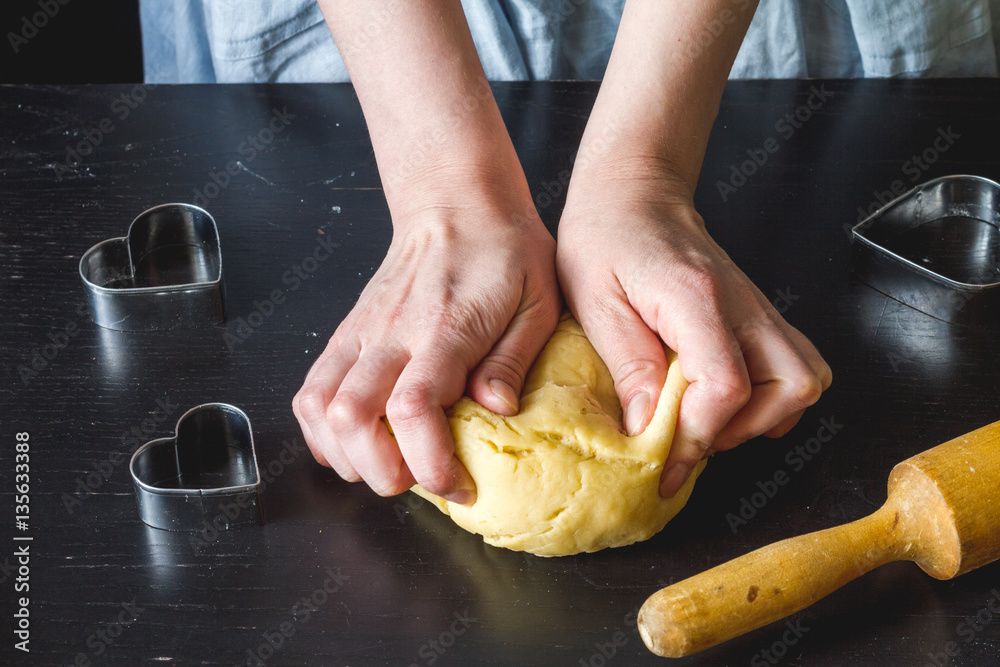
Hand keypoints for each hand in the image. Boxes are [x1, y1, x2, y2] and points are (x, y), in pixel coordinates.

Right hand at [293, 181, 560, 504]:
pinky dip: (322, 429)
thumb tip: (497, 412)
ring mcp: (362, 332)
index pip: (414, 408)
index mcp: (446, 328)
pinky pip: (311, 390)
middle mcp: (393, 332)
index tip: (457, 485)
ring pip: (320, 408)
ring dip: (346, 454)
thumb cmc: (505, 251)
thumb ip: (513, 359)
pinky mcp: (346, 333)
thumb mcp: (538, 301)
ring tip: (387, 465)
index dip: (428, 463)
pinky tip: (354, 442)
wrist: (456, 203)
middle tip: (419, 482)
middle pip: (353, 419)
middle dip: (381, 471)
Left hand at [556, 167, 831, 496]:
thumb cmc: (606, 239)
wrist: (633, 195)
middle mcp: (743, 304)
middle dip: (744, 430)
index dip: (699, 435)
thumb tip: (645, 429)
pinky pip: (793, 365)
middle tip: (691, 438)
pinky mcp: (758, 316)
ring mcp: (758, 308)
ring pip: (806, 379)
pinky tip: (725, 403)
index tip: (665, 463)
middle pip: (793, 386)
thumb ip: (626, 365)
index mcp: (697, 298)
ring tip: (709, 422)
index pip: (726, 385)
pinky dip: (771, 398)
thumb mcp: (595, 302)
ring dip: (765, 416)